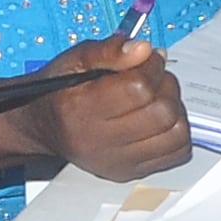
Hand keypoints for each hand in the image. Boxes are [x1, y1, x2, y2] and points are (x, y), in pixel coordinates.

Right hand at [31, 34, 190, 181]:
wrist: (43, 127)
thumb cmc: (59, 89)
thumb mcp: (76, 59)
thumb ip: (110, 50)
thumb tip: (144, 49)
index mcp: (82, 109)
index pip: (139, 88)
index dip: (152, 66)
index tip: (147, 58)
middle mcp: (100, 141)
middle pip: (161, 113)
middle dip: (166, 86)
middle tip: (154, 77)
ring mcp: (117, 161)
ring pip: (175, 134)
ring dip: (176, 109)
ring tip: (158, 98)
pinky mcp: (130, 171)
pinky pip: (176, 153)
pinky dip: (177, 132)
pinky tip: (160, 120)